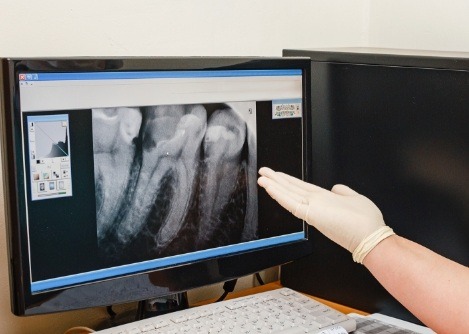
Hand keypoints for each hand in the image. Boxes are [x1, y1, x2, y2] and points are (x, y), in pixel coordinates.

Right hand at [257, 167, 389, 254]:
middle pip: (291, 190)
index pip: (301, 189)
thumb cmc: (365, 223)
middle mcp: (316, 204)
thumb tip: (336, 187)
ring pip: (288, 194)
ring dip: (274, 185)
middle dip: (276, 180)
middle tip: (263, 173)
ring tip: (262, 177)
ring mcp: (312, 209)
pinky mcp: (310, 213)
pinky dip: (279, 194)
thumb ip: (343, 192)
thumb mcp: (355, 199)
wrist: (370, 237)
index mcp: (324, 200)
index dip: (288, 181)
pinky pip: (291, 202)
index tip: (277, 175)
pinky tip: (270, 187)